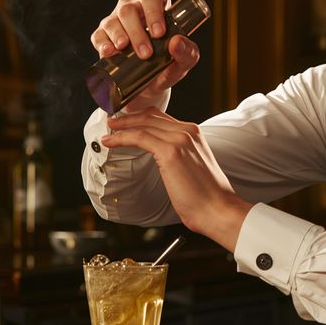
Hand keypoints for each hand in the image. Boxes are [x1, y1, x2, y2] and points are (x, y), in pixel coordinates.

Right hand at [90, 0, 200, 111]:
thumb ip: (188, 53)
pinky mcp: (102, 37)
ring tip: (125, 49)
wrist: (148, 89)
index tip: (159, 33)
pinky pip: (98, 35)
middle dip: (137, 31)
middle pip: (128, 10)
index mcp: (155, 8)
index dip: (153, 12)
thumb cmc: (168, 67)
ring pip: (112, 21)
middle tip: (146, 53)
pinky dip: (102, 43)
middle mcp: (133, 10)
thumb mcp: (183, 63)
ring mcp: (115, 22)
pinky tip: (109, 52)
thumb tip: (177, 42)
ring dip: (119, 35)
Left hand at [100, 107, 251, 249]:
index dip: (140, 117)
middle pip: (151, 116)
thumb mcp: (193, 166)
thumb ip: (180, 154)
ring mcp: (180, 139)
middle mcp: (188, 131)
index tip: (126, 122)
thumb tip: (161, 157)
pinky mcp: (170, 151)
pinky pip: (140, 137)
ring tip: (109, 133)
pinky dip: (122, 138)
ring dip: (122, 127)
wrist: (217, 208)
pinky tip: (111, 142)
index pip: (162, 117)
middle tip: (112, 123)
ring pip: (143, 124)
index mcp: (194, 133)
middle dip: (128, 118)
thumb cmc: (206, 195)